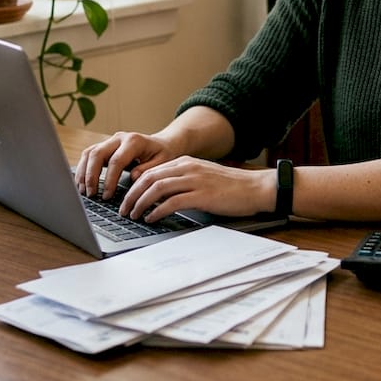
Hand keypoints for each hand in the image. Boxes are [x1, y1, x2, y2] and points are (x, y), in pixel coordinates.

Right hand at [74, 130, 178, 199]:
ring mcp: (110, 141)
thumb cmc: (163, 154)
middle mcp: (119, 138)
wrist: (162, 144)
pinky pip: (89, 155)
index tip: (107, 196)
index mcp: (134, 141)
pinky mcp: (105, 146)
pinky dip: (83, 169)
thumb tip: (132, 177)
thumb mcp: (162, 162)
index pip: (116, 161)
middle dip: (91, 176)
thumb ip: (147, 169)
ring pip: (89, 153)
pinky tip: (82, 183)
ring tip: (83, 191)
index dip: (109, 179)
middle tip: (91, 194)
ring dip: (83, 172)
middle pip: (97, 154)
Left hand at [117, 158, 272, 222]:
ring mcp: (195, 180)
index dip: (135, 185)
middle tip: (124, 209)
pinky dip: (157, 211)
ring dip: (140, 203)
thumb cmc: (232, 187)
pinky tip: (152, 218)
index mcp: (186, 162)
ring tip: (133, 215)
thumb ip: (183, 182)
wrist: (256, 188)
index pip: (152, 171)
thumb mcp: (204, 177)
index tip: (126, 198)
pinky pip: (172, 202)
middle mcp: (188, 168)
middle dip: (131, 194)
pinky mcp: (201, 195)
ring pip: (157, 188)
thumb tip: (161, 196)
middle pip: (149, 178)